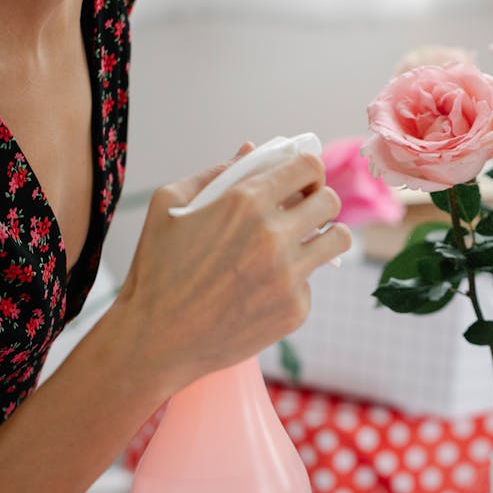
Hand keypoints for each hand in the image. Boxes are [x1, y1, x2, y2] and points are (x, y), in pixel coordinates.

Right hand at [115, 143, 351, 390]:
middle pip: (330, 201)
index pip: (308, 166)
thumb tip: (253, 151)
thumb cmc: (156, 269)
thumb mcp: (169, 205)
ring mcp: (288, 276)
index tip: (301, 181)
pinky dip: (294, 283)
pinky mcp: (294, 310)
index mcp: (244, 202)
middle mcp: (273, 236)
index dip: (308, 170)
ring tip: (303, 244)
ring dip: (325, 237)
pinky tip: (264, 289)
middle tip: (303, 212)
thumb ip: (216, 172)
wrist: (154, 341)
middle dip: (319, 200)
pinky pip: (311, 284)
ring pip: (338, 240)